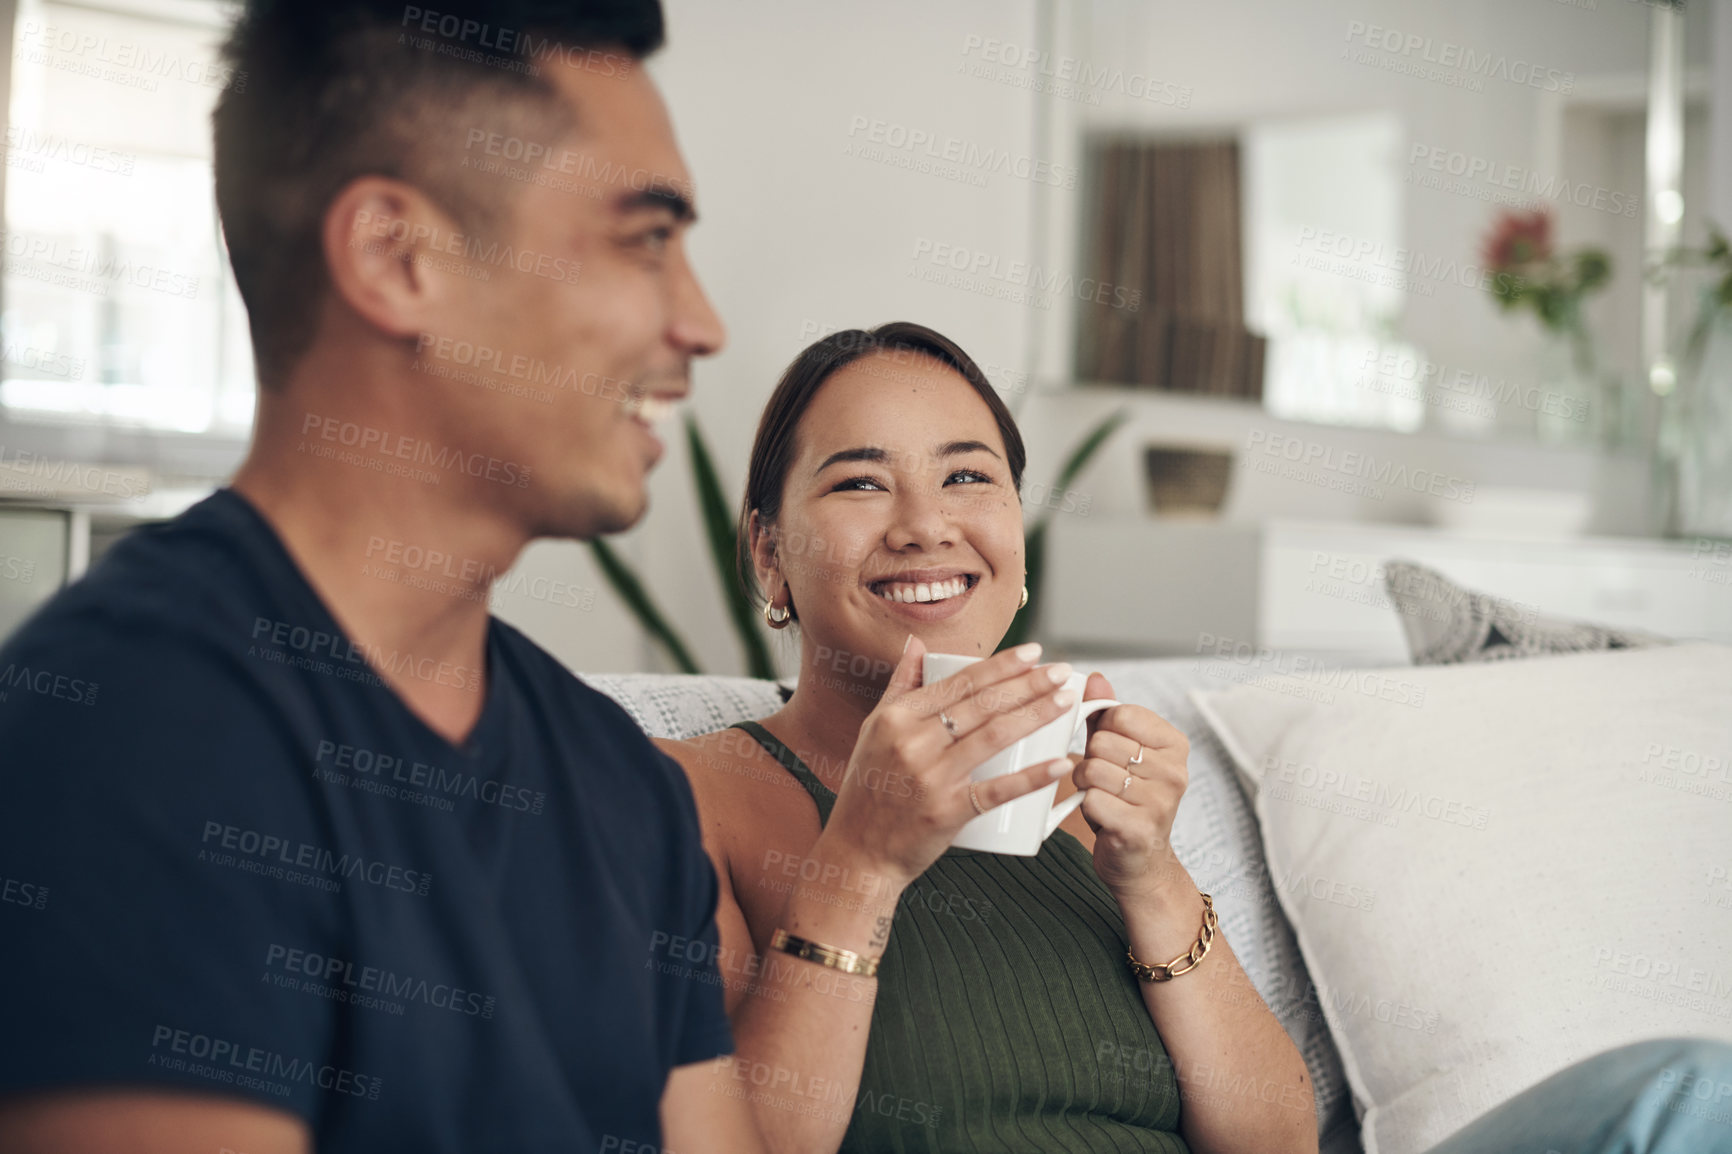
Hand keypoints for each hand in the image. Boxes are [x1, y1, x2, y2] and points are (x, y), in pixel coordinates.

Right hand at [821, 635, 1077, 890]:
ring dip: (1036, 714)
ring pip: (994, 736)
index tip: (1034, 652)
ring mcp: (931, 778)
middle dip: (1028, 683)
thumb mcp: (873, 730)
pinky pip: (996, 790)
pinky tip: (1058, 764)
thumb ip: (899, 685)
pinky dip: (1030, 777)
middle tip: (1062, 671)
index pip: (960, 682)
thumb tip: (917, 644)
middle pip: (983, 704)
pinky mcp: (947, 812)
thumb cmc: (868, 788)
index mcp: (897, 718)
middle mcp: (912, 742)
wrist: (857, 851)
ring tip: (1066, 700)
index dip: (1002, 664)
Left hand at [1070, 673, 1190, 900]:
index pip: (1119, 714)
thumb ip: (1106, 715)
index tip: (1112, 752)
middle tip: (1105, 782)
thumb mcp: (1119, 752)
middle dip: (1090, 761)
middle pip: (1102, 742)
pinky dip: (1086, 809)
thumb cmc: (1126, 799)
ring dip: (1085, 785)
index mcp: (1175, 744)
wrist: (1139, 861)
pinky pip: (1091, 800)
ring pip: (1093, 770)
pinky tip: (1103, 818)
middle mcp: (1175, 771)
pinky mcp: (1139, 829)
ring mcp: (1161, 801)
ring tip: (1103, 798)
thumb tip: (1094, 678)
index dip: (1101, 731)